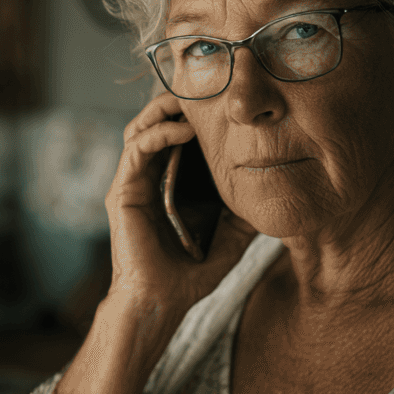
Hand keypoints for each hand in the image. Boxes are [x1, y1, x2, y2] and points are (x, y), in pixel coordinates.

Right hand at [105, 91, 257, 344]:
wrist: (161, 302)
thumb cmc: (189, 276)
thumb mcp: (229, 239)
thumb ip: (244, 215)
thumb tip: (271, 195)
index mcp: (166, 187)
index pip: (173, 139)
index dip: (190, 117)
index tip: (217, 103)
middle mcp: (145, 181)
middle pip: (152, 126)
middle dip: (173, 104)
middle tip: (201, 91)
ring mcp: (131, 185)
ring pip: (139, 129)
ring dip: (162, 111)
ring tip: (190, 102)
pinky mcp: (122, 192)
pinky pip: (136, 150)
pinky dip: (158, 134)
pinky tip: (182, 130)